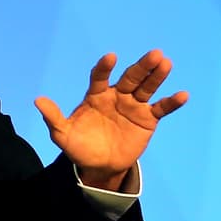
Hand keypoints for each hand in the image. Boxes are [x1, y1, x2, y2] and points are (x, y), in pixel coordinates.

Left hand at [34, 50, 187, 190]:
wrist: (99, 165)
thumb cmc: (79, 146)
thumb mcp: (62, 135)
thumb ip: (53, 118)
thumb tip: (38, 101)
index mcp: (96, 95)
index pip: (101, 77)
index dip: (105, 67)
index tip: (110, 58)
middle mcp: (117, 95)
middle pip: (131, 77)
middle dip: (141, 66)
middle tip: (154, 54)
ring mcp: (134, 105)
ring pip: (147, 87)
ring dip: (157, 76)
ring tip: (165, 63)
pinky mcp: (148, 119)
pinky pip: (161, 108)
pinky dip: (171, 102)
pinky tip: (183, 94)